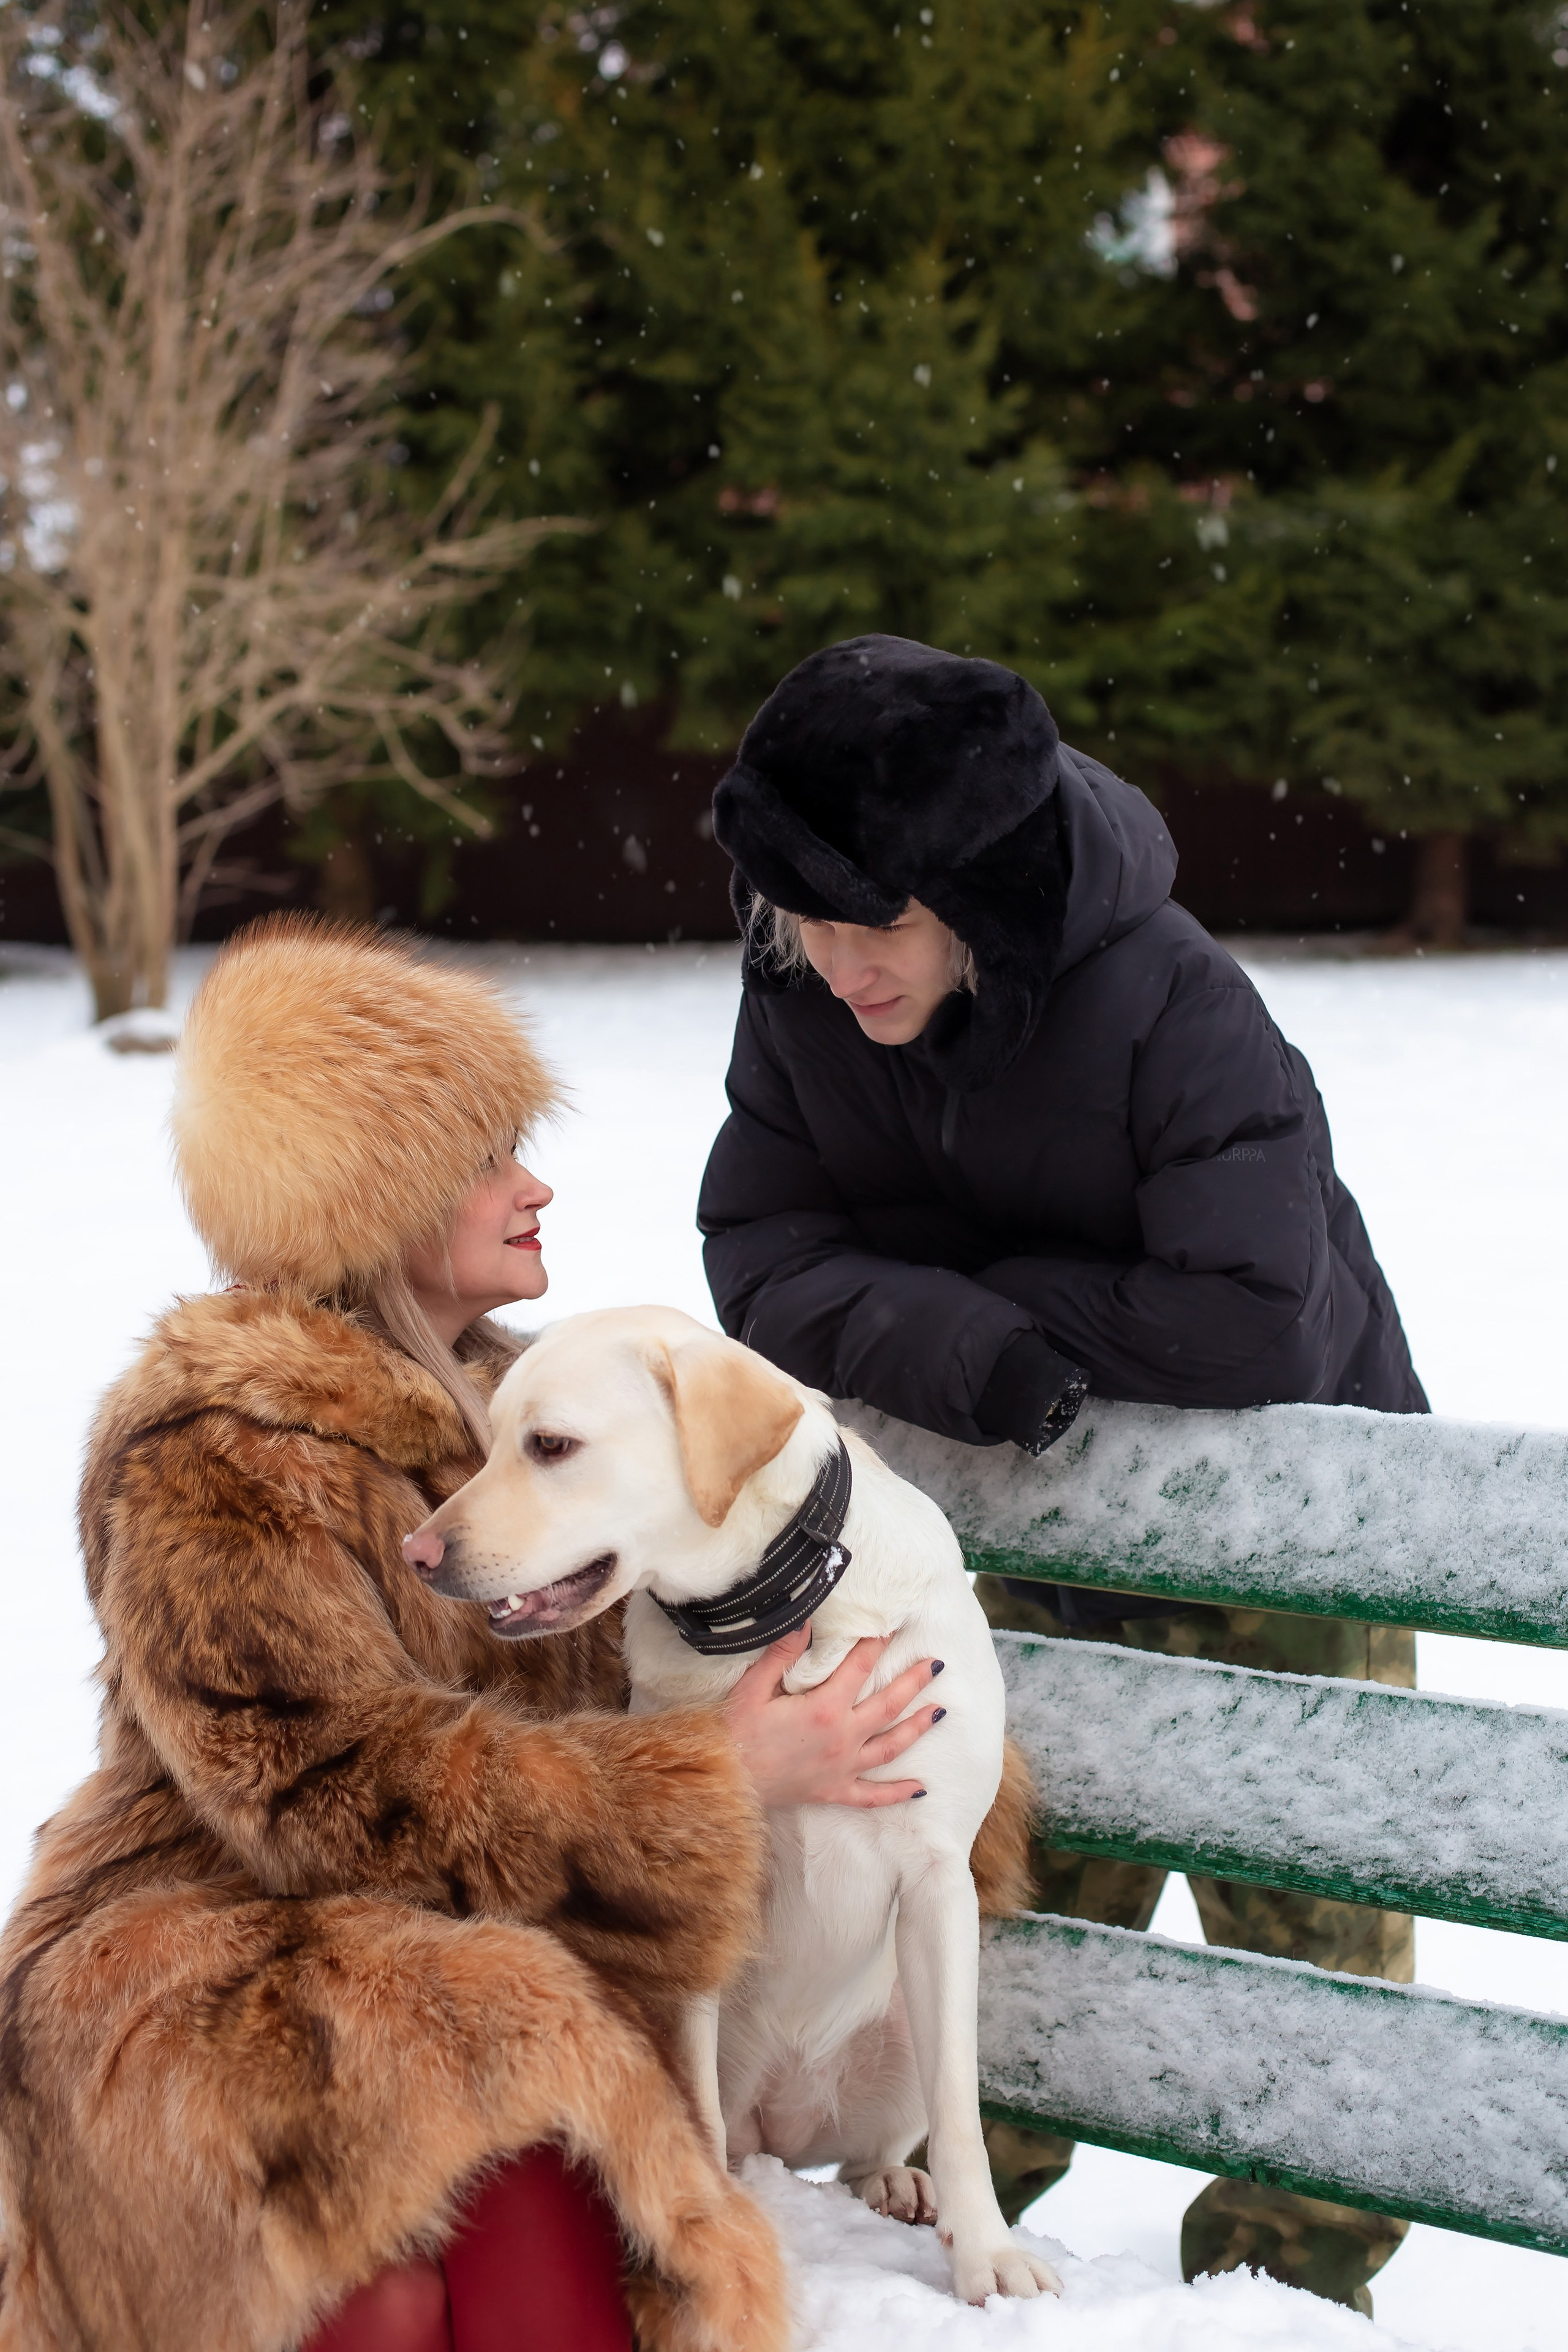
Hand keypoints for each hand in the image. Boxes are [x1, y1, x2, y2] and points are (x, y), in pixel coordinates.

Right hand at [723, 1626, 944, 1808]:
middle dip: (914, 1682)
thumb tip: (805, 1618)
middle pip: (888, 1705)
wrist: (724, 1781)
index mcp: (825, 1708)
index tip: (893, 1626)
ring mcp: (842, 1767)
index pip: (860, 1667)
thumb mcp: (754, 1686)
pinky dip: (897, 1794)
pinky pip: (872, 1796)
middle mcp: (842, 1738)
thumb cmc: (735, 1732)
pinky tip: (920, 1789)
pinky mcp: (833, 1791)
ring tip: (940, 1711)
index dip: (877, 1644)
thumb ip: (782, 1652)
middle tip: (936, 1665)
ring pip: (891, 1746)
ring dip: (918, 1727)